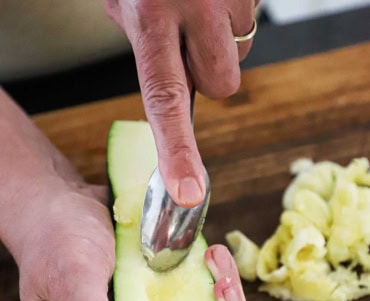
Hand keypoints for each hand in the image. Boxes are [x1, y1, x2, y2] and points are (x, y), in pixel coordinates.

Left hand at [103, 0, 258, 206]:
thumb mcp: (125, 2)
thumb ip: (144, 43)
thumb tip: (163, 81)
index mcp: (150, 14)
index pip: (165, 101)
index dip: (177, 153)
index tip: (187, 194)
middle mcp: (193, 7)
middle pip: (221, 85)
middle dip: (208, 75)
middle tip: (187, 40)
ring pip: (237, 58)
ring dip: (219, 43)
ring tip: (196, 7)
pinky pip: (248, 24)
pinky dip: (231, 18)